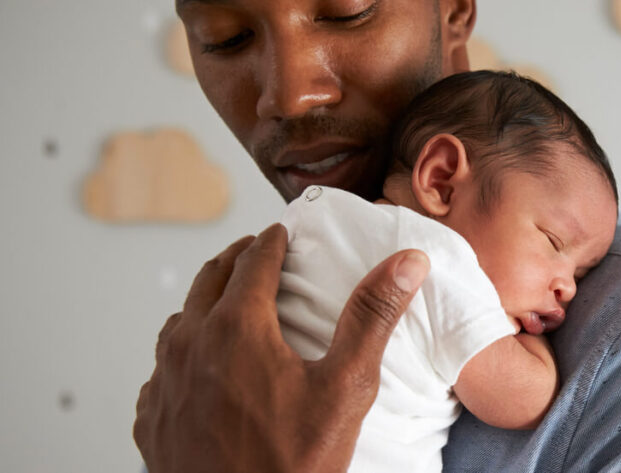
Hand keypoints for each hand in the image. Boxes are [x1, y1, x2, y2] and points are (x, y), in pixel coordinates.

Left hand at [133, 223, 428, 472]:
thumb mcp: (345, 387)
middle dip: (234, 260)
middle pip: (207, 281)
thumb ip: (371, 317)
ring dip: (203, 303)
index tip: (280, 232)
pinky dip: (182, 353)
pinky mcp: (152, 419)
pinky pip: (162, 370)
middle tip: (254, 252)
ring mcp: (165, 384)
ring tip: (226, 303)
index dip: (271, 242)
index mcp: (236, 329)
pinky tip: (200, 368)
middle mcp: (190, 347)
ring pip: (178, 323)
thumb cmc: (294, 463)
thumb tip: (406, 263)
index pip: (253, 262)